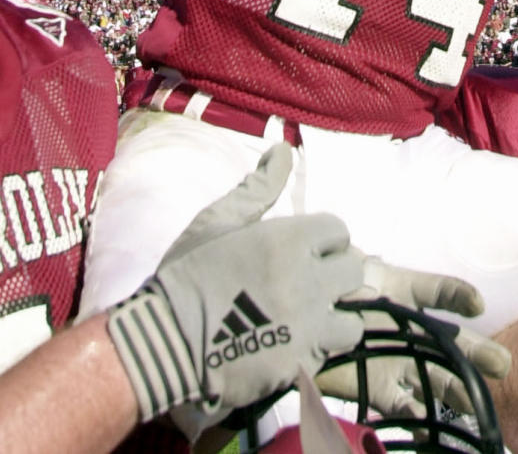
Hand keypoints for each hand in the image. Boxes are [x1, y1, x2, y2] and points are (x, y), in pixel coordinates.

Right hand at [106, 144, 364, 425]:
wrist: (164, 343)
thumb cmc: (188, 274)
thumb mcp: (219, 220)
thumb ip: (259, 187)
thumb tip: (284, 149)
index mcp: (289, 242)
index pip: (338, 231)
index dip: (324, 238)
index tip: (307, 249)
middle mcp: (307, 282)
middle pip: (353, 272)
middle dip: (336, 274)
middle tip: (311, 282)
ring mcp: (306, 328)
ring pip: (351, 322)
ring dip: (335, 319)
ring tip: (311, 320)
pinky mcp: (299, 367)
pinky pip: (327, 357)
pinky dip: (315, 352)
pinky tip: (291, 347)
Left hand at [316, 258, 509, 417]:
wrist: (304, 322)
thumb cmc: (330, 289)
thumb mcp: (345, 271)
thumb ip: (358, 274)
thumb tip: (366, 276)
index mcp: (404, 293)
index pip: (439, 291)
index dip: (458, 296)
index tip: (475, 305)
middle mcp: (410, 330)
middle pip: (449, 341)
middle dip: (477, 353)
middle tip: (502, 364)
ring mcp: (398, 361)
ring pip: (436, 376)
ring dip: (457, 389)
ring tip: (476, 402)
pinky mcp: (381, 390)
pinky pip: (405, 407)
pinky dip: (419, 420)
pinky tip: (434, 430)